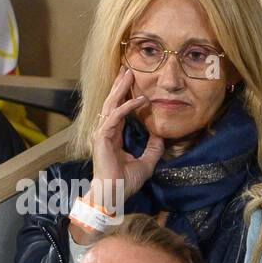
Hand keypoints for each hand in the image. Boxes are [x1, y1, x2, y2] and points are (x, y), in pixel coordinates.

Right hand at [90, 67, 163, 204]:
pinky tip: (140, 99)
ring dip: (121, 88)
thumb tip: (160, 137)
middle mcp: (104, 131)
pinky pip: (116, 116)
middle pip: (112, 102)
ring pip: (111, 104)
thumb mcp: (145, 163)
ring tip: (129, 73)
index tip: (132, 83)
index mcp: (112, 136)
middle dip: (120, 85)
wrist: (114, 193)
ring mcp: (101, 132)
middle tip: (128, 69)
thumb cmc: (125, 182)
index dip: (124, 96)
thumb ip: (152, 150)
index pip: (118, 110)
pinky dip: (127, 106)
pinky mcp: (102, 136)